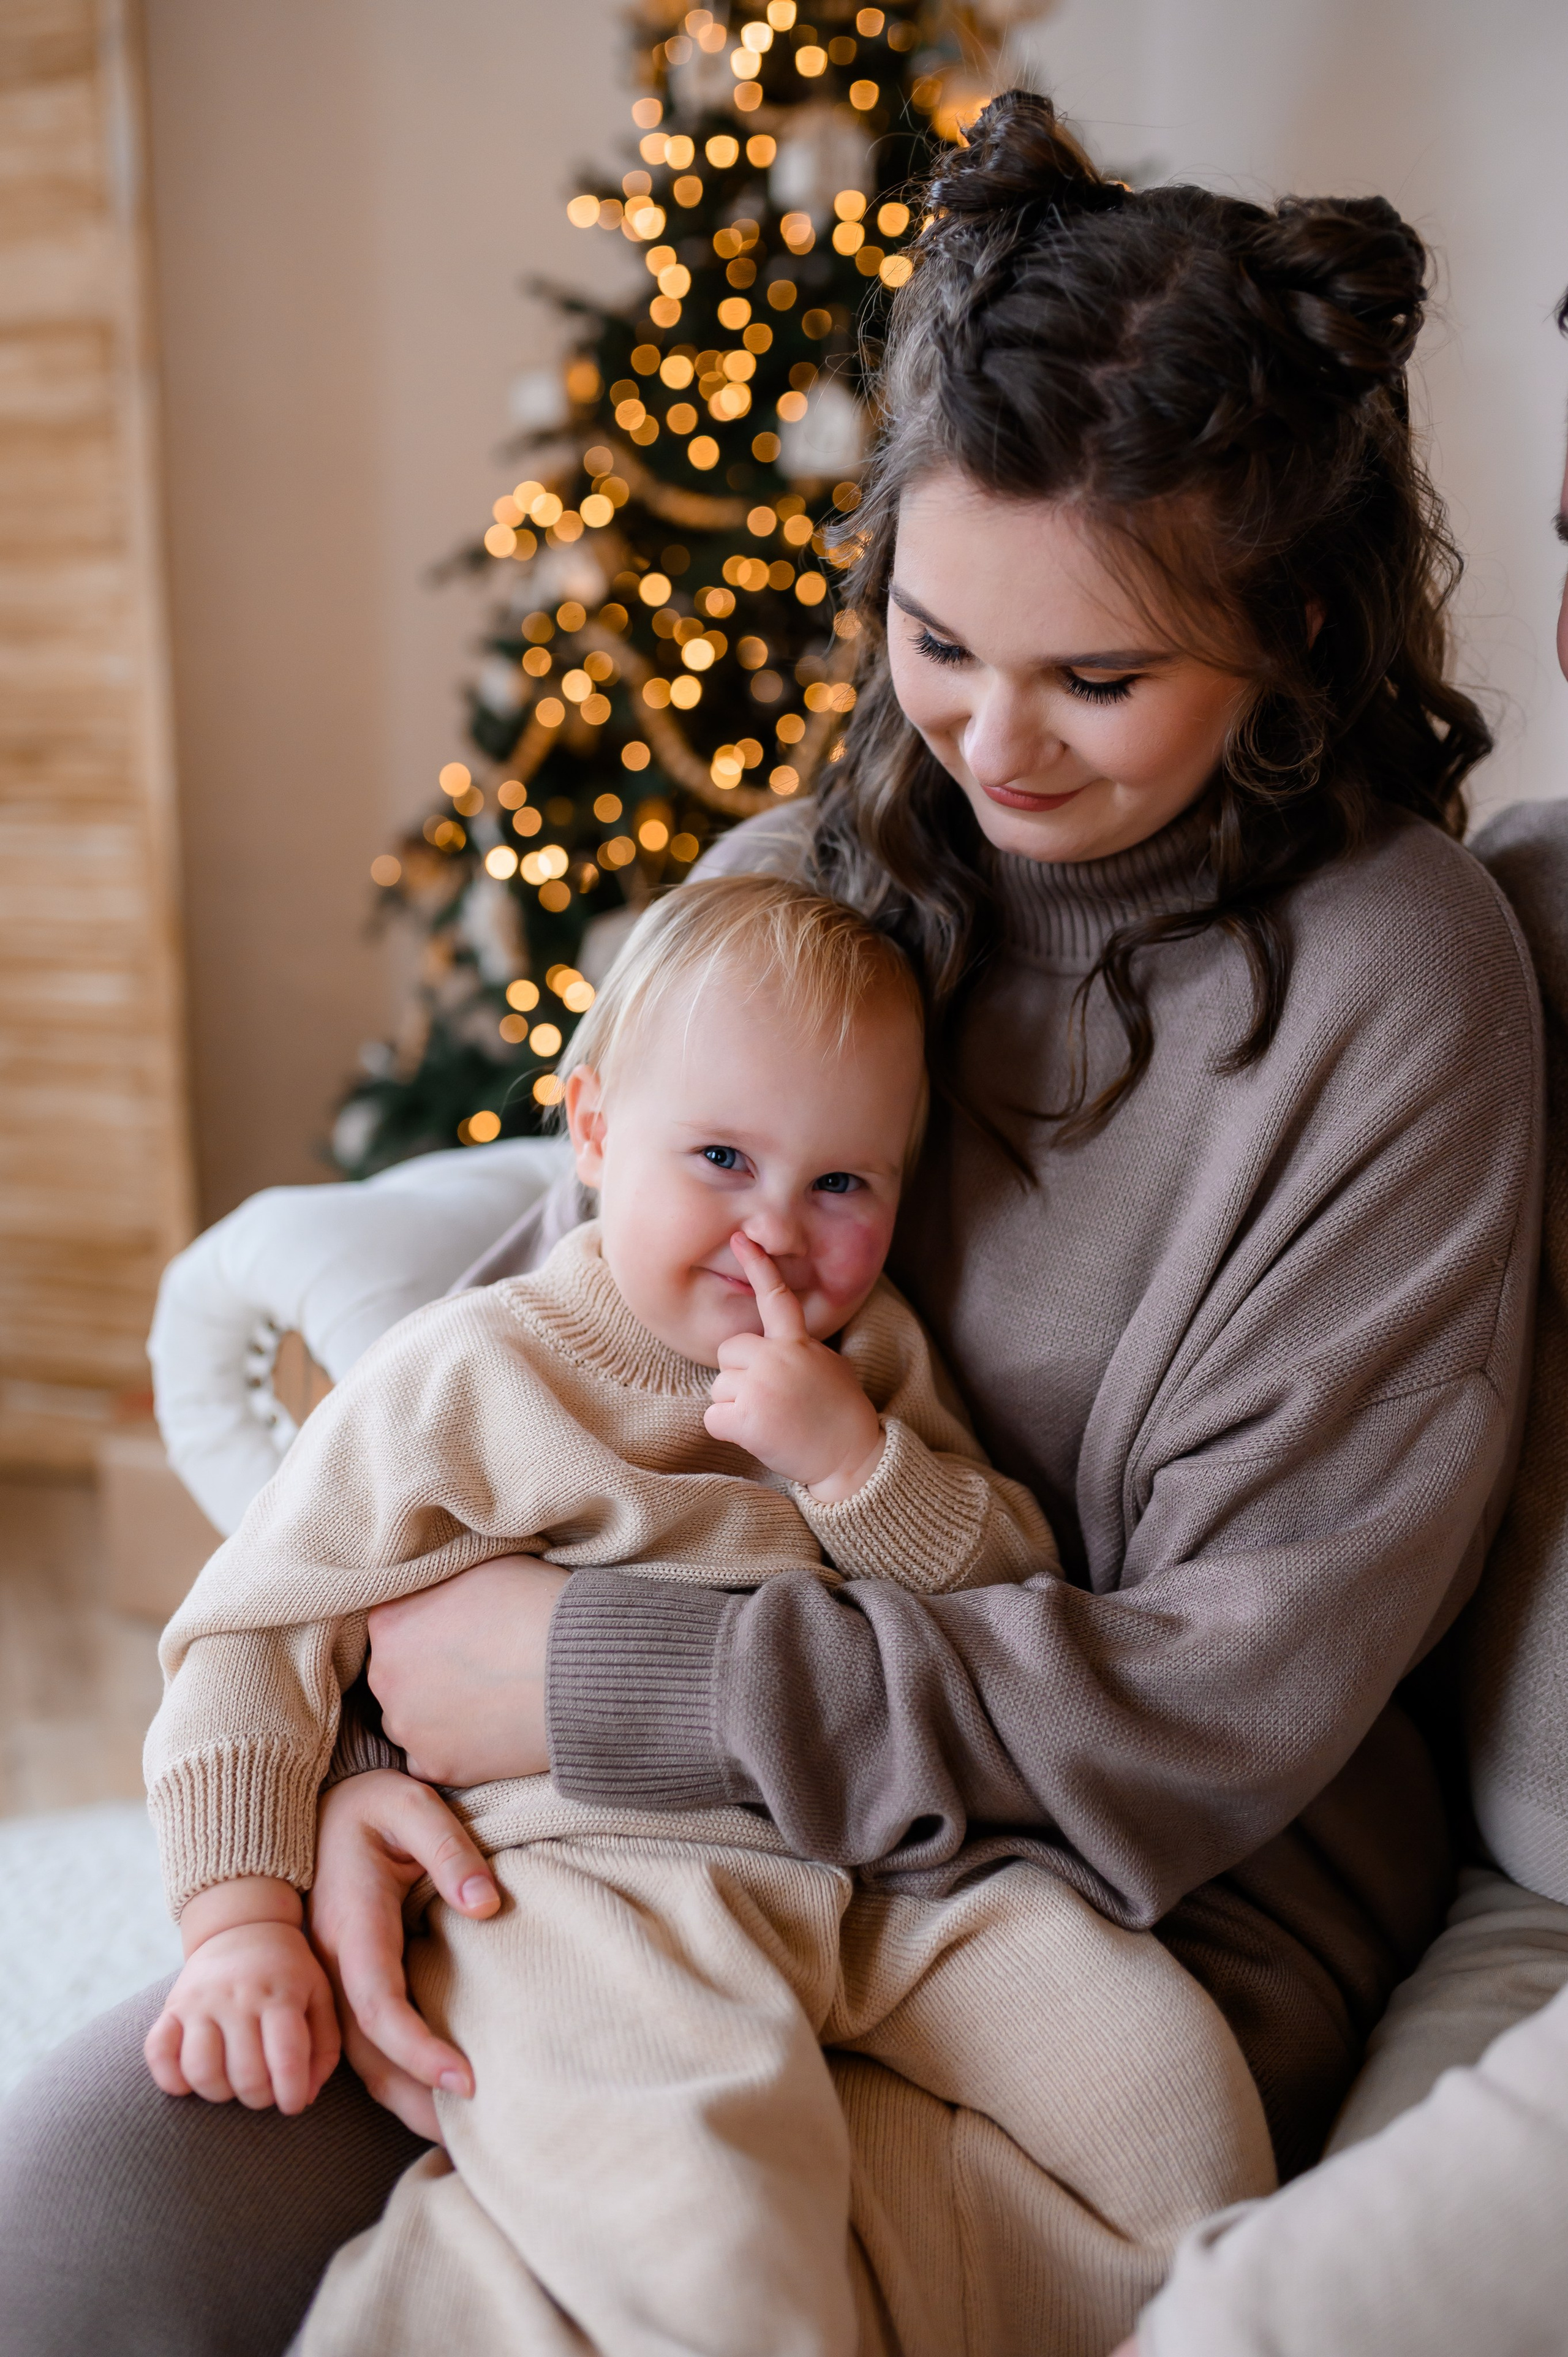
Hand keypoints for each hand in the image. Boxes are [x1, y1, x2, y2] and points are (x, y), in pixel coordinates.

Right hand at [144, 1877, 339, 2113]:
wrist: (243, 1929)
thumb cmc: (289, 1974)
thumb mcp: (319, 1996)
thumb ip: (323, 2047)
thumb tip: (307, 2097)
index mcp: (281, 1994)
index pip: (287, 2057)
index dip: (291, 2094)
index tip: (293, 2105)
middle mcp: (238, 1997)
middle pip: (245, 2074)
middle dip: (259, 2098)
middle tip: (265, 2092)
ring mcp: (201, 2001)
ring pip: (201, 2071)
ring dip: (219, 2094)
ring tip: (234, 2085)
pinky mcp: (172, 2007)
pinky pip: (158, 2054)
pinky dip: (171, 2080)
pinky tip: (192, 2081)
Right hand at [310, 1769, 503, 2140]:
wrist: (319, 1802)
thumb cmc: (372, 1804)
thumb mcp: (412, 1805)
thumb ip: (450, 1850)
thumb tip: (486, 1906)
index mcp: (352, 1923)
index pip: (378, 2005)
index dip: (418, 2051)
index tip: (466, 2082)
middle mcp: (329, 1959)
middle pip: (361, 2051)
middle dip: (410, 2100)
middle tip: (465, 2139)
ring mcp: (326, 1973)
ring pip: (354, 2054)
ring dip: (398, 2096)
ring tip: (450, 2134)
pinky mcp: (335, 1977)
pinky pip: (353, 2038)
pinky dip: (386, 2072)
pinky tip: (419, 2092)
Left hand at [366, 1554, 566, 1786]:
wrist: (579, 1670)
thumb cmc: (535, 1606)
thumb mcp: (479, 1567)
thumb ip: (439, 1581)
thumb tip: (433, 1588)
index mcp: (389, 1622)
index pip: (390, 1623)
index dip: (424, 1624)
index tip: (454, 1629)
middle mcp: (385, 1676)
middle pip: (393, 1674)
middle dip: (424, 1670)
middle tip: (473, 1665)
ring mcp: (408, 1725)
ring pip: (408, 1719)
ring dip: (433, 1712)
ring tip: (484, 1699)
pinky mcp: (435, 1766)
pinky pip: (429, 1759)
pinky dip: (451, 1749)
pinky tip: (485, 1730)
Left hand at [704, 1233, 884, 1501]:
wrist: (851, 1458)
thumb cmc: (839, 1415)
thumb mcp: (828, 1367)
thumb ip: (799, 1350)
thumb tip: (774, 1346)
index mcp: (799, 1344)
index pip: (776, 1299)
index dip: (758, 1267)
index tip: (741, 1239)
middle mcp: (777, 1359)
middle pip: (729, 1351)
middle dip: (739, 1374)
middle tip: (769, 1398)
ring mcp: (760, 1387)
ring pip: (718, 1388)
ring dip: (736, 1406)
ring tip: (771, 1420)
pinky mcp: (746, 1418)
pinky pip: (713, 1418)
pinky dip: (728, 1431)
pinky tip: (758, 1436)